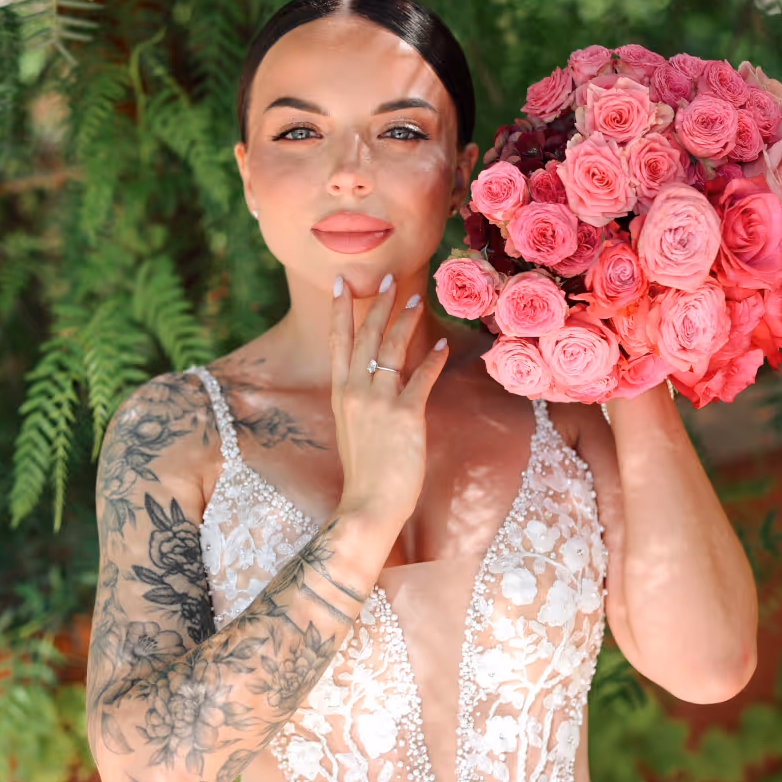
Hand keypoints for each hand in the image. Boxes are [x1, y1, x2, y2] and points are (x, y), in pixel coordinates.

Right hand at [329, 273, 448, 531]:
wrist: (368, 504)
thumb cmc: (365, 473)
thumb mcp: (354, 430)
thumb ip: (364, 402)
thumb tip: (382, 384)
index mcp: (341, 394)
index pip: (338, 343)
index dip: (341, 311)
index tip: (343, 283)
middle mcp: (356, 392)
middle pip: (365, 336)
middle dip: (378, 304)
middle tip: (389, 277)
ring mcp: (379, 402)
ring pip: (392, 349)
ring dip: (407, 321)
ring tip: (418, 299)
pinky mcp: (405, 415)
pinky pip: (421, 377)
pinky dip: (433, 359)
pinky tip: (443, 345)